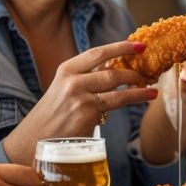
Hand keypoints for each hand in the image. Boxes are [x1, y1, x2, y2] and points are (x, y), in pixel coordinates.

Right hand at [24, 40, 157, 137]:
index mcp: (66, 70)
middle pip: (112, 71)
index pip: (98, 53)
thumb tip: (115, 69)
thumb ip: (86, 78)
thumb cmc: (53, 116)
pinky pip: (117, 104)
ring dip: (138, 87)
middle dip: (134, 72)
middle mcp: (72, 81)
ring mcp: (80, 98)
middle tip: (147, 75)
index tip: (139, 45)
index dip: (121, 47)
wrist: (34, 140)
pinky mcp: (87, 115)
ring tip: (151, 88)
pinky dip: (134, 99)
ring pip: (118, 88)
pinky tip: (145, 98)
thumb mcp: (64, 89)